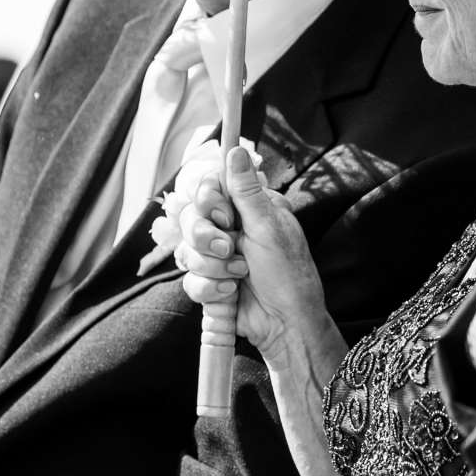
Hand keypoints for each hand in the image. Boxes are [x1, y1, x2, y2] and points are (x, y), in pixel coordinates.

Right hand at [169, 145, 331, 376]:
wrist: (285, 324)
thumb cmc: (289, 274)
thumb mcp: (269, 227)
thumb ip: (246, 191)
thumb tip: (236, 151)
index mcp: (247, 208)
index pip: (208, 188)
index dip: (209, 201)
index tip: (224, 215)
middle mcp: (230, 228)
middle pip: (190, 217)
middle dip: (206, 237)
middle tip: (229, 248)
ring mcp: (217, 256)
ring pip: (187, 249)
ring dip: (211, 266)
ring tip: (238, 275)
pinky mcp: (209, 282)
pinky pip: (189, 279)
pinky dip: (209, 288)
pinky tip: (230, 293)